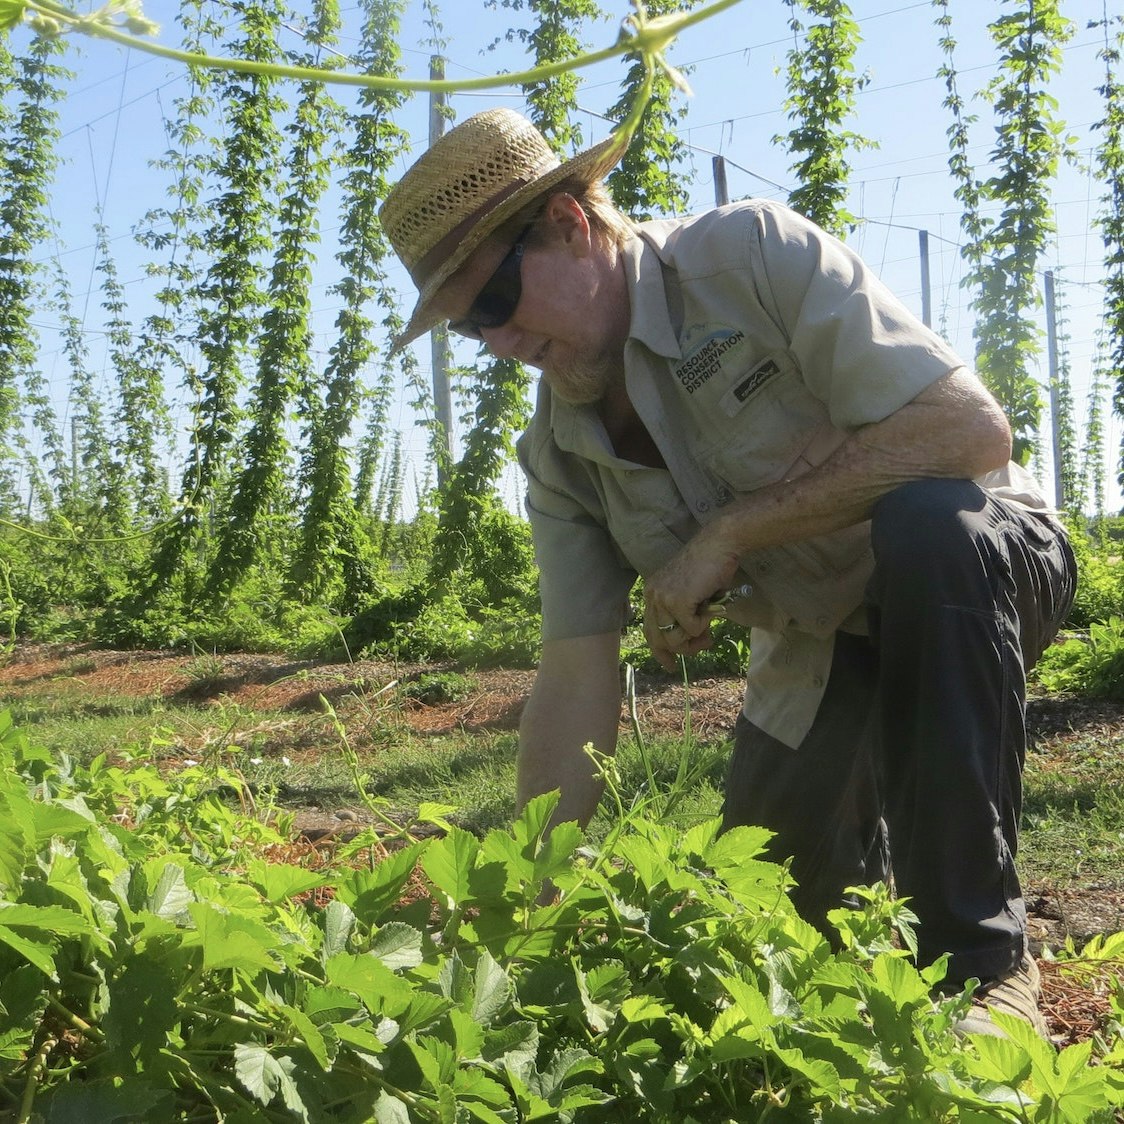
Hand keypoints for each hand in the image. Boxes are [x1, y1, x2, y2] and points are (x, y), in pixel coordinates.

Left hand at [643, 536, 739, 671]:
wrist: (719, 544)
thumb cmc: (711, 566)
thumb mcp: (693, 595)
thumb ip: (686, 616)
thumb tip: (692, 642)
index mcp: (652, 593)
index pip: (650, 630)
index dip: (660, 651)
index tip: (670, 665)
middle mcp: (653, 596)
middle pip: (660, 640)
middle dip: (683, 649)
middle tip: (704, 643)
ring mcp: (663, 599)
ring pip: (675, 639)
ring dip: (696, 637)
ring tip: (709, 626)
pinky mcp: (677, 602)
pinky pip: (691, 630)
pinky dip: (705, 624)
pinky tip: (710, 608)